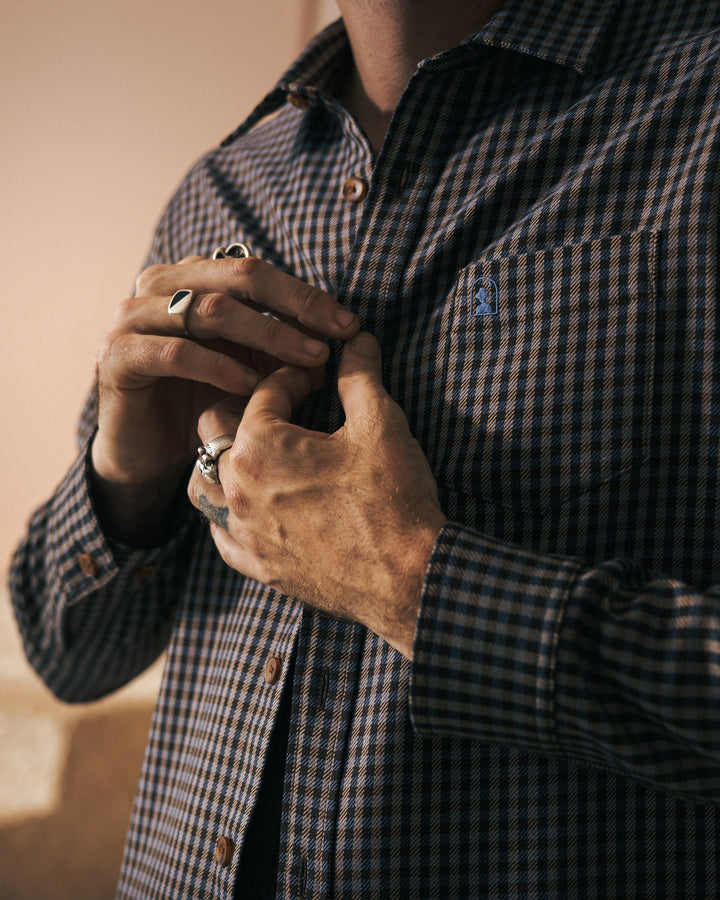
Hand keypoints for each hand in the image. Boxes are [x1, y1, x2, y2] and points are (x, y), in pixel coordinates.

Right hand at [91, 254, 359, 542]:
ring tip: (307, 362)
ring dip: (266, 336)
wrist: (145, 449)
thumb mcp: (249, 367)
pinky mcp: (117, 357)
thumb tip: (334, 342)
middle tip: (333, 338)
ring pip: (209, 312)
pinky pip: (177, 352)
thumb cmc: (200, 400)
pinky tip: (252, 386)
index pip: (256, 271)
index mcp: (190, 276)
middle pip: (237, 278)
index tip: (348, 324)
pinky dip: (219, 366)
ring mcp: (132, 318)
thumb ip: (280, 348)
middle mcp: (158, 286)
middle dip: (294, 307)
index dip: (304, 295)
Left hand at [187, 332, 446, 657]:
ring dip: (223, 461)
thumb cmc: (392, 498)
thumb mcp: (379, 424)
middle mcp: (237, 488)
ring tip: (257, 453)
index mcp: (260, 446)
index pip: (263, 392)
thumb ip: (360, 376)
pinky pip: (221, 534)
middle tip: (284, 405)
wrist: (407, 578)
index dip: (293, 376)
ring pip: (203, 484)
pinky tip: (256, 506)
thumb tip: (357, 340)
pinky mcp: (256, 566)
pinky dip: (230, 513)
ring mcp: (243, 532)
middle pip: (214, 430)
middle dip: (245, 408)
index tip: (318, 375)